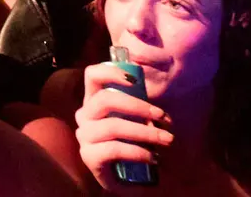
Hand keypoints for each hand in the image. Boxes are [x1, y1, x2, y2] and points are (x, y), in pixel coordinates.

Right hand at [75, 62, 172, 191]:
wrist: (129, 178)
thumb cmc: (135, 140)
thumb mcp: (138, 117)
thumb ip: (140, 102)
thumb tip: (157, 94)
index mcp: (94, 99)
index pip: (92, 75)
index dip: (111, 72)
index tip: (135, 80)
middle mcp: (84, 115)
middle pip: (104, 100)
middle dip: (137, 106)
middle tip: (162, 116)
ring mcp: (84, 137)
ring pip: (112, 126)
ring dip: (145, 132)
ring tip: (166, 139)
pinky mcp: (89, 157)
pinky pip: (113, 150)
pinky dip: (137, 152)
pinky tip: (153, 158)